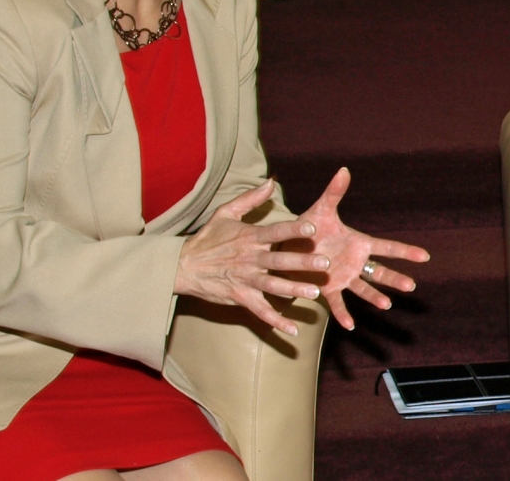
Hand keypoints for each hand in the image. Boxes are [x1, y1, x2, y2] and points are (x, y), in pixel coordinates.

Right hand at [174, 180, 330, 336]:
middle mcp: (250, 258)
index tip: (312, 228)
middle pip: (280, 260)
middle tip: (325, 263)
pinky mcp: (240, 296)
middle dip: (303, 262)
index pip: (275, 231)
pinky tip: (293, 329)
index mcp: (250, 237)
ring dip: (295, 290)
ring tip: (316, 292)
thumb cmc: (208, 238)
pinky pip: (260, 310)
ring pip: (274, 285)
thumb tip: (271, 181)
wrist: (184, 265)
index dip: (293, 230)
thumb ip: (250, 198)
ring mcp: (246, 279)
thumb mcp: (226, 212)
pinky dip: (276, 321)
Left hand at [292, 168, 430, 330]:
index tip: (425, 256)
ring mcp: (344, 277)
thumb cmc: (309, 225)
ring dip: (374, 297)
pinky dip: (343, 314)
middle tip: (411, 286)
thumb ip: (334, 192)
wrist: (288, 243)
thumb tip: (344, 169)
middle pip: (380, 272)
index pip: (386, 247)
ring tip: (386, 305)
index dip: (405, 251)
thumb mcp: (322, 208)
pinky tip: (350, 325)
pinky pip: (337, 303)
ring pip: (364, 289)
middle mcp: (355, 262)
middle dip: (395, 278)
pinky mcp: (328, 289)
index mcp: (358, 243)